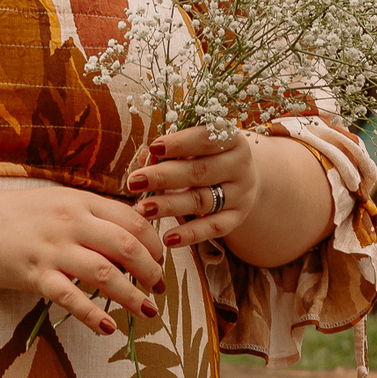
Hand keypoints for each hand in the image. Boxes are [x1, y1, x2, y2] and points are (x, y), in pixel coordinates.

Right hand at [0, 184, 165, 337]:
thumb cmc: (17, 215)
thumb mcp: (59, 203)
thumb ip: (91, 216)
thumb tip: (128, 238)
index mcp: (81, 202)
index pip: (133, 220)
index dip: (154, 243)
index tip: (161, 261)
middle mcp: (71, 222)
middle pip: (127, 247)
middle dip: (151, 271)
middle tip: (160, 289)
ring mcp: (53, 249)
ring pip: (106, 274)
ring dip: (132, 296)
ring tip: (146, 311)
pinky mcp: (34, 274)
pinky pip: (70, 298)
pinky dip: (93, 315)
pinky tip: (108, 328)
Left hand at [125, 125, 259, 248]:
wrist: (242, 177)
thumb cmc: (208, 155)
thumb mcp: (196, 145)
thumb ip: (171, 149)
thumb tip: (145, 156)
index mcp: (232, 139)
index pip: (205, 139)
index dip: (179, 143)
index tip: (153, 147)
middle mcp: (240, 166)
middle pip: (199, 172)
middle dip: (163, 177)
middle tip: (134, 182)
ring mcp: (241, 194)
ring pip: (202, 201)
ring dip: (169, 205)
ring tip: (142, 209)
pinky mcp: (236, 217)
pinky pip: (213, 228)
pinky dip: (190, 234)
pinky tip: (167, 238)